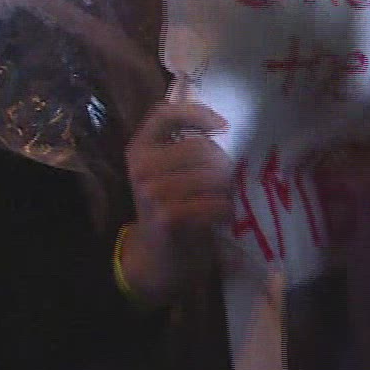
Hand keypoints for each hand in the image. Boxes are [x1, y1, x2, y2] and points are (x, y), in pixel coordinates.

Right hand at [120, 101, 231, 302]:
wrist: (158, 256)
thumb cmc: (170, 207)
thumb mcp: (167, 172)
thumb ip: (182, 146)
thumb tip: (222, 124)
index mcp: (139, 150)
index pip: (164, 114)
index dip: (196, 113)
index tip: (223, 125)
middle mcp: (141, 167)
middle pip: (199, 147)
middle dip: (224, 163)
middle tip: (230, 180)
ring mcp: (152, 192)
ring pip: (210, 175)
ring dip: (228, 188)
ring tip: (227, 198)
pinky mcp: (168, 217)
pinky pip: (213, 203)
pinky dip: (226, 210)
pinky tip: (224, 216)